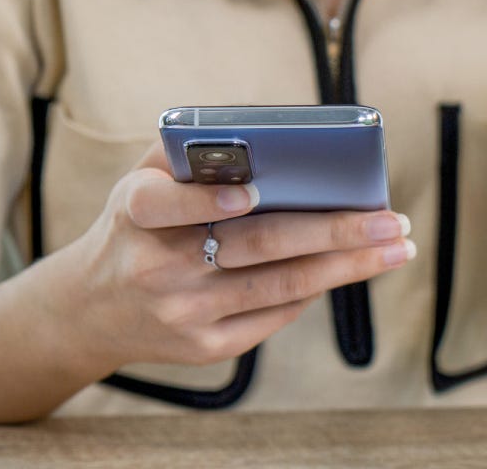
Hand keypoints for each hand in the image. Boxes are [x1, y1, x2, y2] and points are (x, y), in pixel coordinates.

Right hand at [53, 143, 414, 372]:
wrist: (91, 309)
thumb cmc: (136, 227)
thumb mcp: (140, 180)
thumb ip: (191, 154)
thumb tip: (271, 139)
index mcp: (136, 214)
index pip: (166, 205)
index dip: (210, 197)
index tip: (253, 192)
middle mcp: (158, 267)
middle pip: (257, 246)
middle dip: (333, 231)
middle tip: (390, 218)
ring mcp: (184, 313)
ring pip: (280, 285)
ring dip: (347, 266)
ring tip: (395, 246)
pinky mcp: (206, 347)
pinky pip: (275, 314)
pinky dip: (317, 288)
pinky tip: (353, 268)